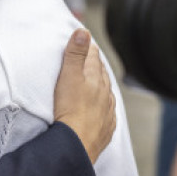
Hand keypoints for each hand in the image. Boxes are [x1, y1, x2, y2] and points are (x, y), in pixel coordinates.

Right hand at [53, 29, 115, 163]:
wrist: (77, 143)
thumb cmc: (70, 109)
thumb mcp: (68, 76)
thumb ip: (75, 53)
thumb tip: (84, 31)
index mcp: (96, 79)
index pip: (94, 58)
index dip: (89, 48)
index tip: (85, 42)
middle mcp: (106, 94)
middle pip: (102, 75)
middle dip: (96, 65)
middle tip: (90, 59)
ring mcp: (107, 112)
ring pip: (106, 94)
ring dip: (101, 86)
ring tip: (96, 82)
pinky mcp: (105, 128)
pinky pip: (107, 113)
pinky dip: (103, 106)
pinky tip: (100, 109)